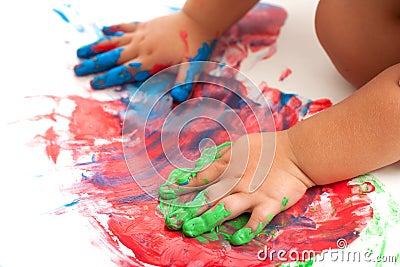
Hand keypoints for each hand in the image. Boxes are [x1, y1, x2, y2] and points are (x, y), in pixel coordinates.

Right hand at [74, 11, 216, 100]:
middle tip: (76, 70)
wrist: (198, 21)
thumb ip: (183, 83)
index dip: (108, 78)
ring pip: (114, 42)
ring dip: (97, 47)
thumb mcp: (192, 68)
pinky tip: (103, 30)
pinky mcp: (144, 25)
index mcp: (151, 59)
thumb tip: (177, 100)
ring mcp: (142, 34)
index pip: (125, 71)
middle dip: (94, 65)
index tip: (93, 83)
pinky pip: (125, 26)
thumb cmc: (196, 47)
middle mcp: (142, 46)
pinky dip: (114, 28)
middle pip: (113, 57)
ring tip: (80, 52)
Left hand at [159, 130, 314, 244]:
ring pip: (226, 208)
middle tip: (172, 220)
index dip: (183, 188)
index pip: (201, 179)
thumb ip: (220, 157)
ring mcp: (252, 194)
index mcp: (229, 166)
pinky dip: (247, 231)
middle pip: (208, 197)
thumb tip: (200, 167)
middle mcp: (236, 182)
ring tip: (192, 229)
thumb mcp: (239, 146)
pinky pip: (256, 220)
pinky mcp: (269, 204)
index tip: (166, 195)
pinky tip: (234, 240)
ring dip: (209, 219)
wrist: (296, 153)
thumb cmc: (268, 148)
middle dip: (189, 209)